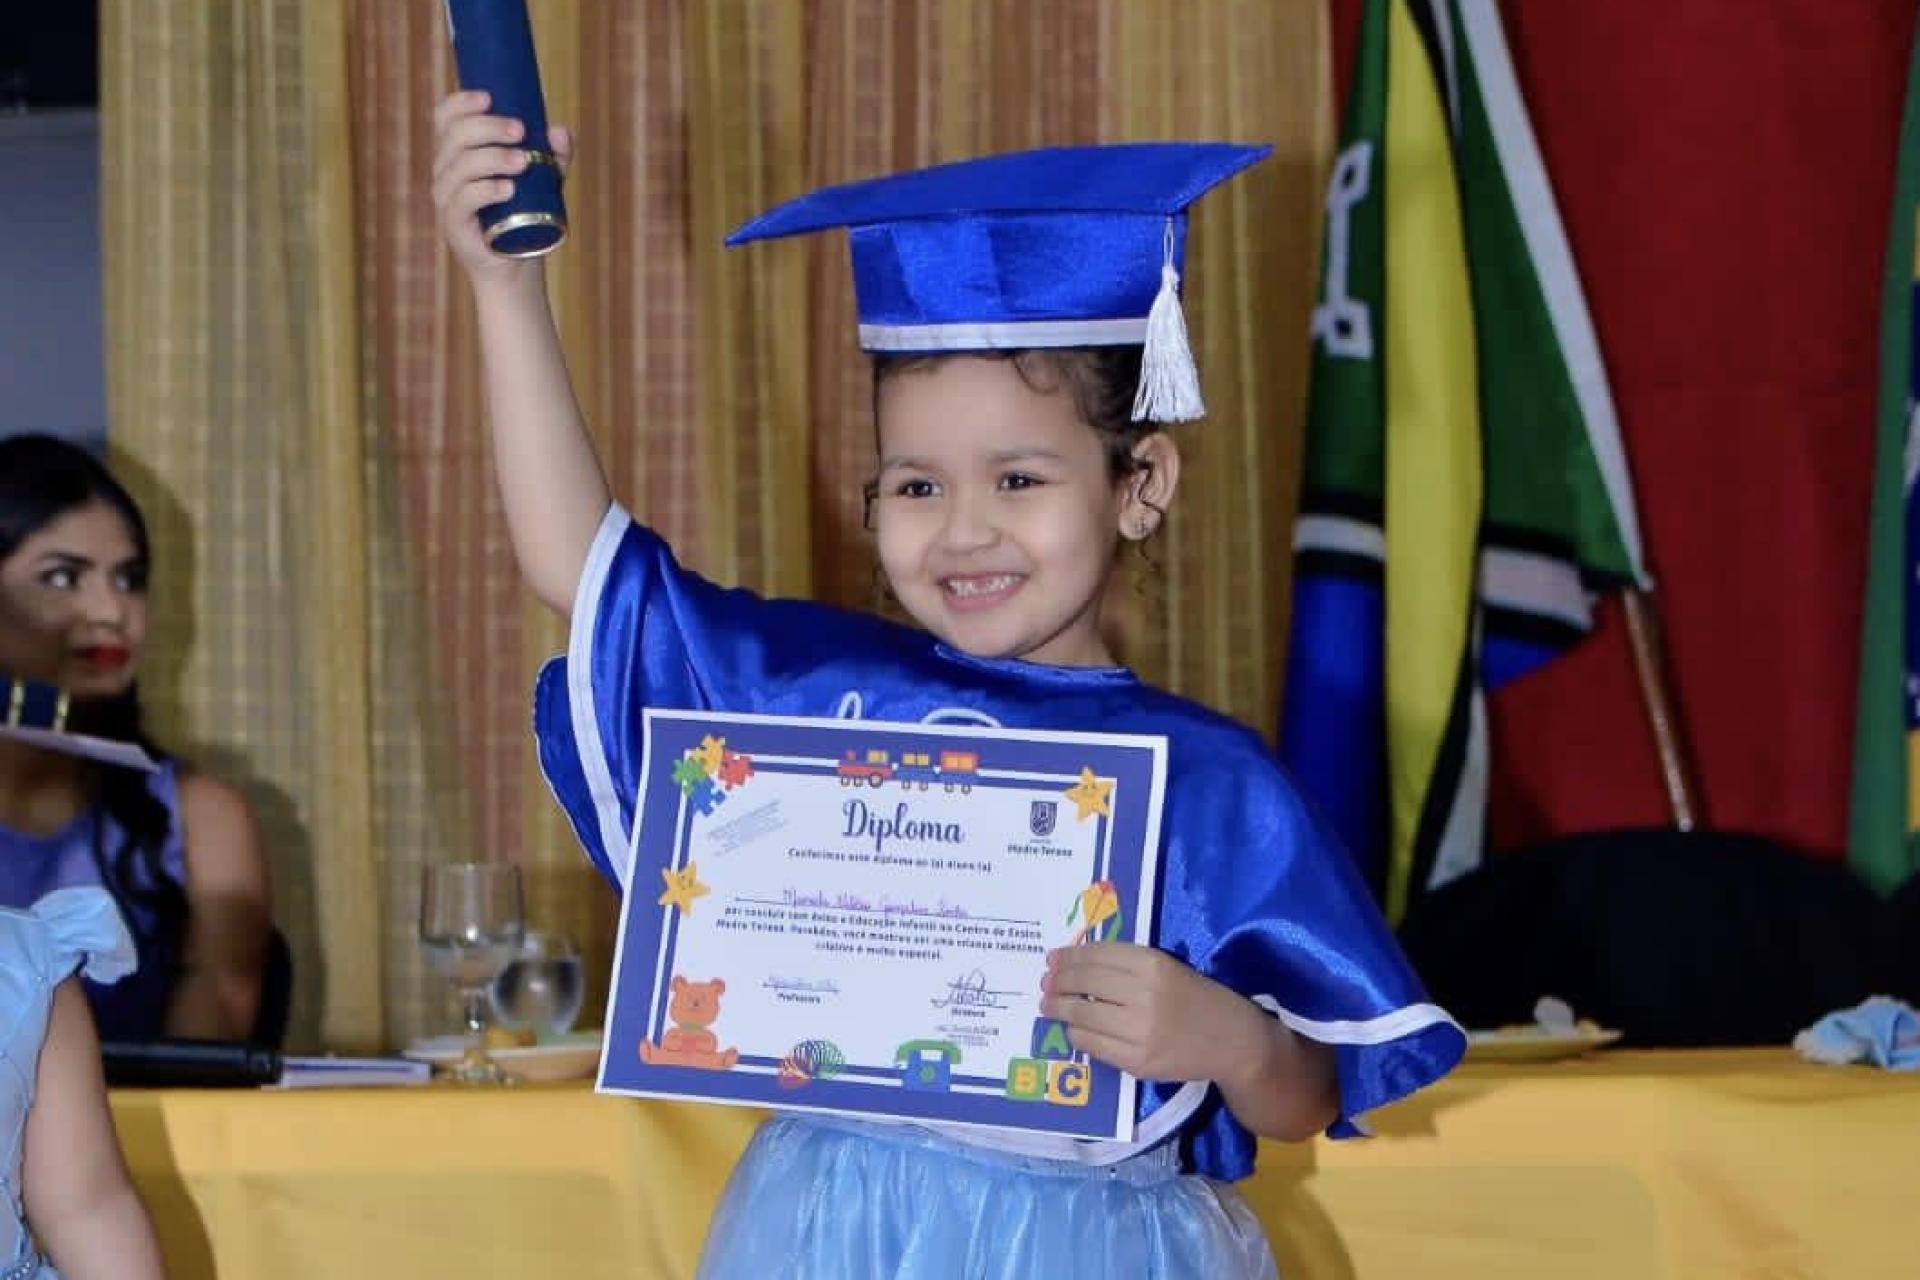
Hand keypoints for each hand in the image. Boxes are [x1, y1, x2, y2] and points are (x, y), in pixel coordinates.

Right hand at [431, 90, 574, 288]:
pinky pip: (464, 199)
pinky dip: (486, 190)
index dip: (462, 103)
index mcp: (458, 153)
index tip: (490, 97)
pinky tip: (507, 188)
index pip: (446, 118)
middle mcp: (446, 171)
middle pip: (455, 136)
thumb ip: (554, 155)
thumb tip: (560, 131)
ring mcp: (447, 198)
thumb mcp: (544, 180)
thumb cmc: (524, 215)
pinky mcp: (454, 224)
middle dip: (488, 127)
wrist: (516, 265)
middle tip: (520, 131)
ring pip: (461, 166)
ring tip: (523, 162)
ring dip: (492, 157)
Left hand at [1039, 942, 1277, 1086]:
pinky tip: (1074, 1029)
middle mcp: (1144, 994)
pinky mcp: (1138, 1060)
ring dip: (1059, 1009)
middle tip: (1045, 983)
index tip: (1053, 959)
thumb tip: (1074, 963)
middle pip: (1084, 982)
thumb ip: (1126, 964)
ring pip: (1083, 1015)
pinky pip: (1093, 1045)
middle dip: (1058, 982)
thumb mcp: (1166, 968)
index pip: (1097, 954)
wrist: (1230, 1040)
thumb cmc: (1195, 998)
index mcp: (1153, 964)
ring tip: (1049, 1006)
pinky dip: (1077, 1035)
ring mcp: (1140, 1030)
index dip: (1069, 956)